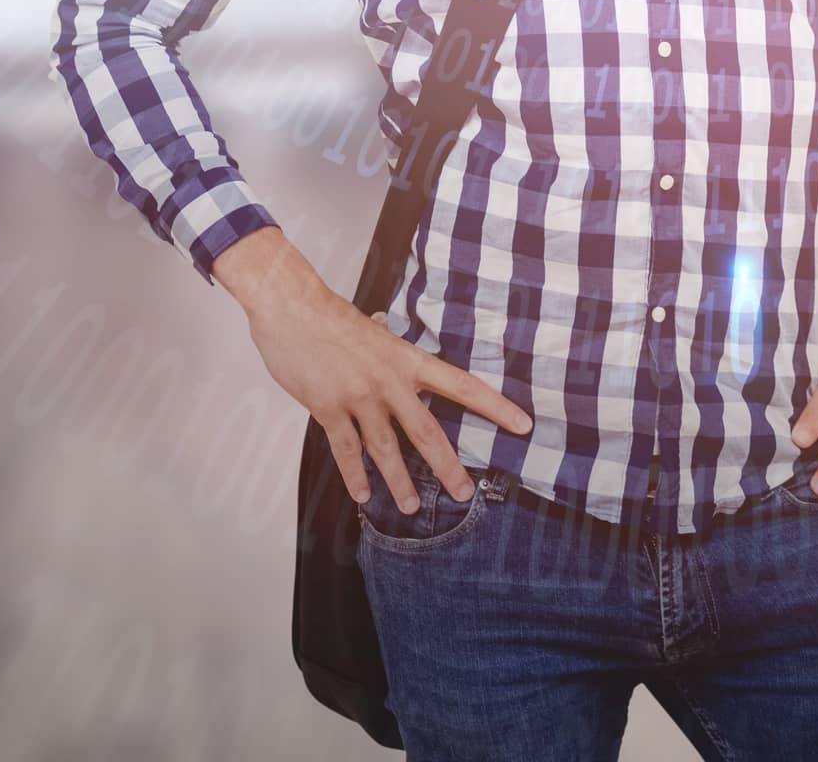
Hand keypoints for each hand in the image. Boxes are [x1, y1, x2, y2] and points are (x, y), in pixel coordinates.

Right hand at [213, 226, 531, 512]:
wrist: (293, 309)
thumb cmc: (331, 316)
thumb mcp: (369, 328)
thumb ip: (380, 338)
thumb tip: (381, 324)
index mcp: (409, 359)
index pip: (463, 385)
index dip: (496, 407)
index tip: (523, 425)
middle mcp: (391, 381)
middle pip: (427, 431)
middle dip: (447, 466)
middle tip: (464, 493)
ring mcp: (360, 397)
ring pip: (386, 449)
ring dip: (399, 482)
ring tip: (412, 507)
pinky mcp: (328, 408)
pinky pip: (346, 449)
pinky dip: (354, 475)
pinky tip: (363, 496)